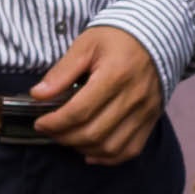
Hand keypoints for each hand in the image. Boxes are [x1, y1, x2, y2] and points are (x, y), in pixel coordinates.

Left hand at [32, 25, 167, 164]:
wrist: (155, 36)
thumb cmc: (116, 38)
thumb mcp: (85, 45)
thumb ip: (62, 72)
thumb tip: (38, 95)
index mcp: (115, 75)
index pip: (80, 111)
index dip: (55, 122)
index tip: (40, 122)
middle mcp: (133, 97)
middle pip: (93, 133)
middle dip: (64, 137)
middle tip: (50, 130)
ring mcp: (145, 112)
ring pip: (110, 147)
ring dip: (83, 148)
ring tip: (68, 138)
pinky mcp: (151, 120)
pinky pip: (130, 150)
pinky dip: (108, 157)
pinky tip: (90, 151)